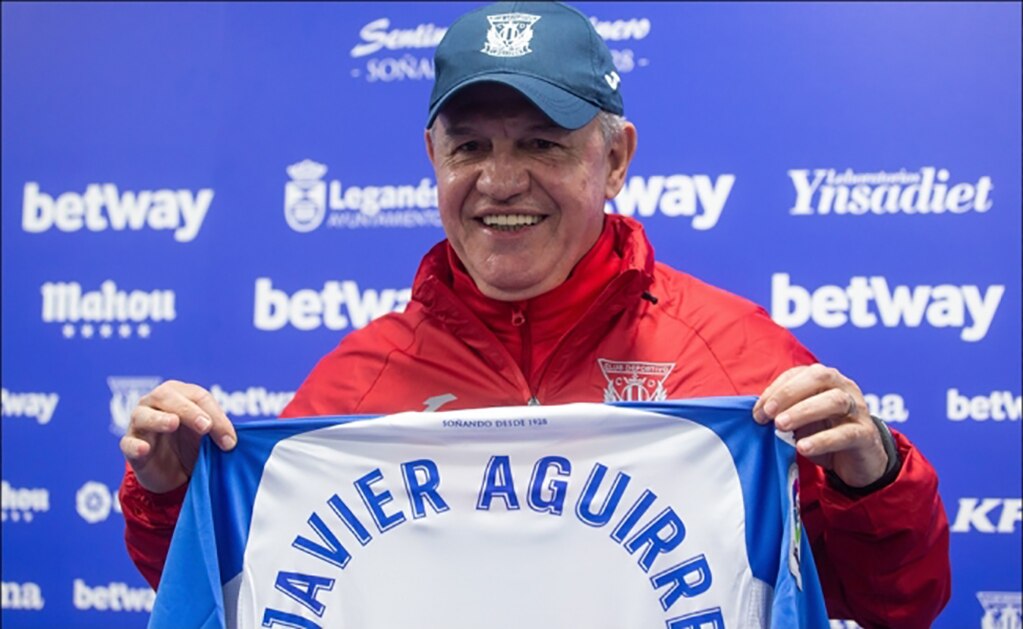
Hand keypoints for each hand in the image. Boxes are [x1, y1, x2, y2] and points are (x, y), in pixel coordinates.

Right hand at [119, 380, 235, 492]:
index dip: (216, 416)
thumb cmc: (191, 443)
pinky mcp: (130, 445)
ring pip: (143, 415)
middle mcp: (154, 402)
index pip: (198, 396)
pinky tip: (145, 448)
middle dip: (189, 410)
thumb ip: (219, 431)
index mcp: (179, 393)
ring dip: (159, 419)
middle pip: (168, 397)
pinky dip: (136, 445)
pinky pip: (129, 443)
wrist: (173, 472)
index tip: (230, 440)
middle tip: (205, 426)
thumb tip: (232, 441)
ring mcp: (139, 423)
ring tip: (173, 423)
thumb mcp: (208, 436)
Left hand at [752, 364, 886, 487]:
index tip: (758, 409)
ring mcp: (858, 410)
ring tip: (780, 426)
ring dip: (803, 411)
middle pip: (820, 377)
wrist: (860, 461)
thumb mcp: (802, 420)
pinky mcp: (866, 435)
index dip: (776, 388)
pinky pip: (846, 433)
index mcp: (827, 380)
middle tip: (768, 414)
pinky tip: (803, 447)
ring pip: (835, 401)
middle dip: (789, 393)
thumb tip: (756, 413)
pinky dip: (822, 440)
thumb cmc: (825, 433)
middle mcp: (845, 388)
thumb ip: (784, 412)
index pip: (800, 373)